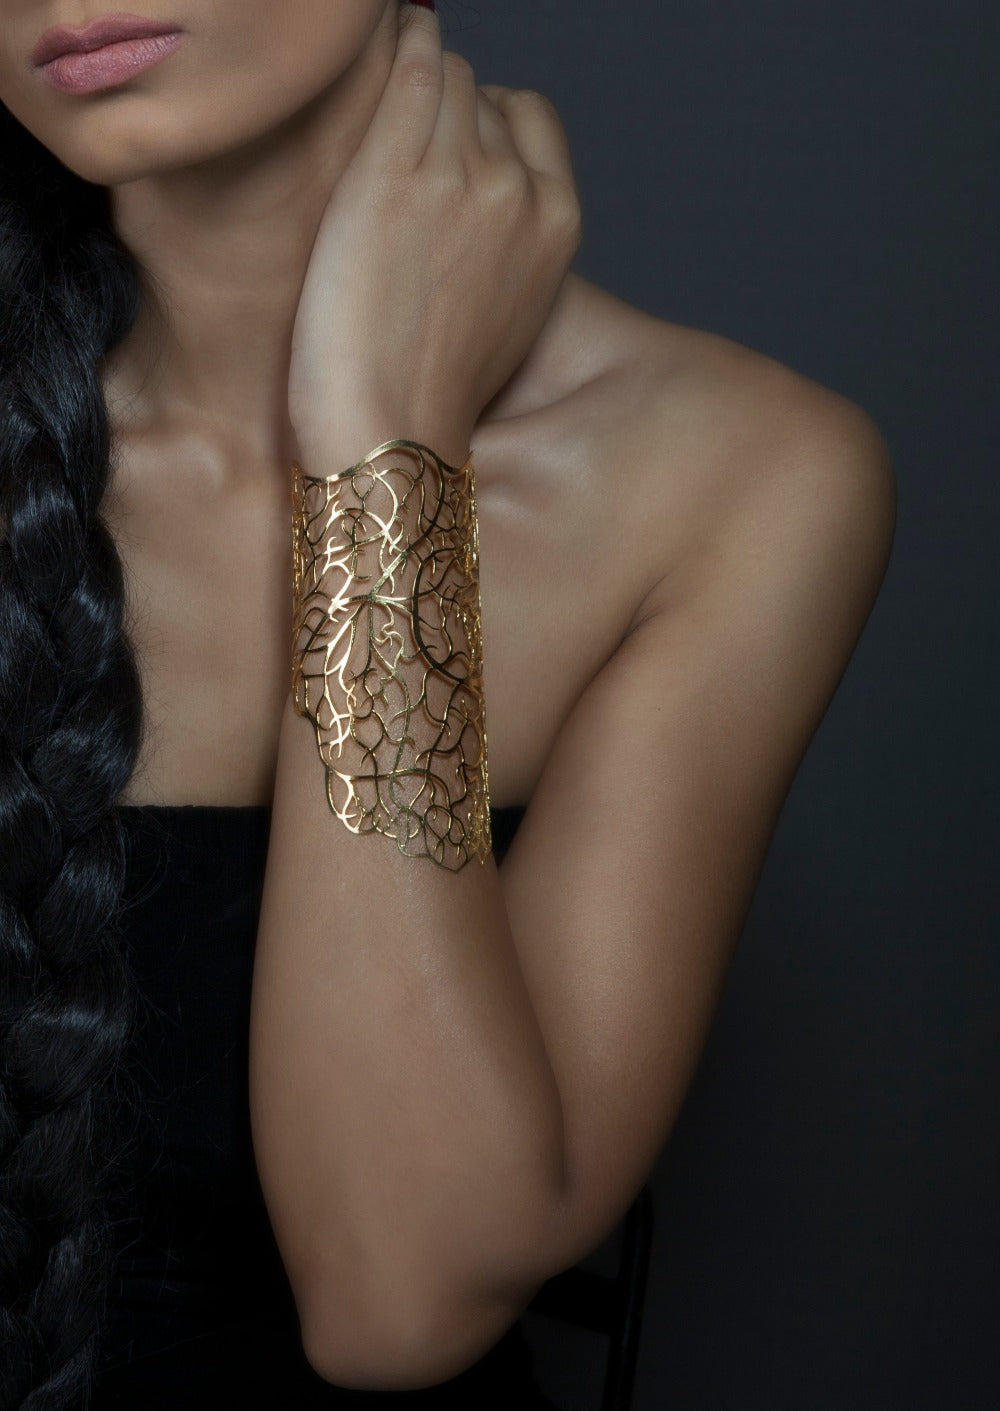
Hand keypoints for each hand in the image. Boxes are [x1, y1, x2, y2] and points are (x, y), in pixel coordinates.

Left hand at [287, 3, 581, 463]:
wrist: (390, 430)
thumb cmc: (430, 388)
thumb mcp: (507, 313)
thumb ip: (509, 241)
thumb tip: (486, 191)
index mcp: (558, 225)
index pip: (528, 117)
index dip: (484, 120)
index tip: (447, 143)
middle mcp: (520, 190)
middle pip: (480, 94)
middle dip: (442, 112)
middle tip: (399, 148)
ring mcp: (462, 176)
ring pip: (444, 76)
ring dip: (412, 83)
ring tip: (378, 111)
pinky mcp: (396, 172)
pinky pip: (410, 66)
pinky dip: (398, 42)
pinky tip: (379, 39)